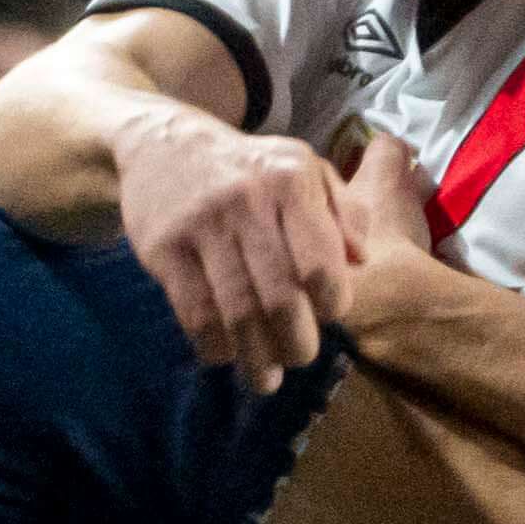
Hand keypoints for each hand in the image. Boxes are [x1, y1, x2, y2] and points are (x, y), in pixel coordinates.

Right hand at [114, 100, 359, 391]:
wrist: (163, 144)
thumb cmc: (248, 167)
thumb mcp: (302, 168)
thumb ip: (343, 209)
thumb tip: (361, 261)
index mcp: (290, 181)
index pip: (320, 263)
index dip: (331, 303)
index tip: (328, 317)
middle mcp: (247, 201)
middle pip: (280, 295)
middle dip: (296, 342)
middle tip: (300, 357)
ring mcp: (201, 226)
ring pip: (236, 312)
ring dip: (255, 357)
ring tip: (265, 379)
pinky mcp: (163, 249)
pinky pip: (194, 312)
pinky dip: (213, 345)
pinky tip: (224, 354)